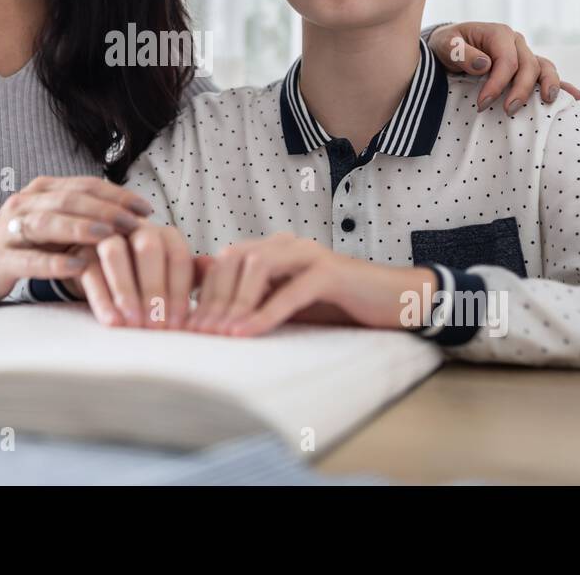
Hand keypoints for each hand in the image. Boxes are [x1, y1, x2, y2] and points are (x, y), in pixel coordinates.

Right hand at [0, 176, 153, 301]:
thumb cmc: (28, 242)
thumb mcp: (56, 222)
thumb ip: (86, 216)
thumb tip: (135, 218)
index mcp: (43, 190)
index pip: (85, 185)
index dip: (117, 195)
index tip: (145, 208)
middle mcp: (26, 203)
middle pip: (69, 200)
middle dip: (104, 210)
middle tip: (132, 223)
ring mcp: (10, 230)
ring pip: (47, 223)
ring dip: (81, 228)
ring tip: (108, 237)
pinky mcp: (1, 260)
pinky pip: (30, 259)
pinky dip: (55, 263)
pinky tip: (78, 266)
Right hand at [62, 224, 194, 328]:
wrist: (105, 270)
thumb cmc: (147, 278)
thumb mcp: (172, 278)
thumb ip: (194, 274)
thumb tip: (212, 268)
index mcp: (165, 234)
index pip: (177, 256)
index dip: (179, 290)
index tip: (178, 322)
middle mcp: (137, 228)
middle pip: (148, 248)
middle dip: (153, 288)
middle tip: (156, 325)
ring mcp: (107, 235)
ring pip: (114, 252)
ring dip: (125, 289)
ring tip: (131, 324)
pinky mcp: (81, 251)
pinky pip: (89, 270)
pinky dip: (101, 298)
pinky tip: (111, 321)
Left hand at [186, 232, 438, 337]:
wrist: (391, 301)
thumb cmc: (336, 303)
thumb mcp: (283, 301)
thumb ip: (249, 295)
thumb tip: (202, 290)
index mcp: (272, 247)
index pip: (225, 260)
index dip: (203, 291)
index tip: (187, 324)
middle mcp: (286, 244)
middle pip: (234, 260)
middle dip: (213, 298)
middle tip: (199, 333)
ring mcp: (309, 254)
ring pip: (257, 267)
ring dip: (235, 303)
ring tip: (221, 334)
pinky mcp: (330, 273)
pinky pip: (291, 290)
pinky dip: (266, 313)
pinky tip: (249, 332)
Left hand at [427, 21, 579, 112]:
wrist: (449, 46)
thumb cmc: (447, 44)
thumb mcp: (445, 44)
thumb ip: (460, 52)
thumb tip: (484, 64)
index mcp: (498, 33)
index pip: (506, 60)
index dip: (497, 83)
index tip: (483, 103)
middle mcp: (516, 42)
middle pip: (528, 66)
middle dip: (520, 90)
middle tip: (508, 111)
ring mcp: (525, 54)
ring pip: (545, 68)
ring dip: (549, 85)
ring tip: (548, 102)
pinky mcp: (528, 67)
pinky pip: (548, 74)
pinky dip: (563, 85)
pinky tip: (576, 96)